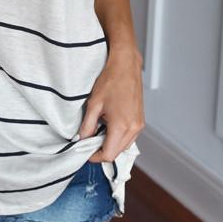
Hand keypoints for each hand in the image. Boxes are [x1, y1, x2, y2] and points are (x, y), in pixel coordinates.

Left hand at [78, 44, 144, 162]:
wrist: (126, 65)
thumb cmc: (111, 80)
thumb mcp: (94, 104)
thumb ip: (87, 125)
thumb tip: (82, 139)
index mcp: (121, 126)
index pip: (109, 154)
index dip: (95, 157)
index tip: (86, 152)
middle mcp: (134, 128)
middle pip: (117, 152)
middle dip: (102, 150)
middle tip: (89, 141)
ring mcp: (139, 124)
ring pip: (124, 146)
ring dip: (111, 144)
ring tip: (99, 130)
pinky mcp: (140, 120)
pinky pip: (130, 137)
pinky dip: (119, 136)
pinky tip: (109, 124)